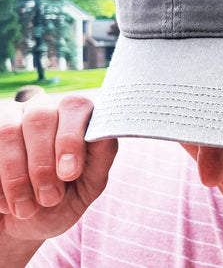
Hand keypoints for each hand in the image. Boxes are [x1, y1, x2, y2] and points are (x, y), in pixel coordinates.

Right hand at [0, 94, 116, 259]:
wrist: (20, 226)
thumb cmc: (61, 200)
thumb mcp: (88, 185)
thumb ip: (101, 158)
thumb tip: (104, 134)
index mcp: (75, 115)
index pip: (75, 106)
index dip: (71, 138)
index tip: (70, 174)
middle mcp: (44, 109)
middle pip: (41, 116)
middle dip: (43, 163)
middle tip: (49, 198)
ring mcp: (11, 117)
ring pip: (9, 130)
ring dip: (17, 175)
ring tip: (26, 208)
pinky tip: (5, 204)